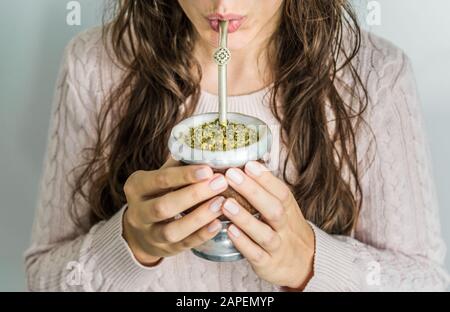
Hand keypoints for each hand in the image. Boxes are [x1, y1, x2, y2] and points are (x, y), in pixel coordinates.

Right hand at [122, 157, 228, 265]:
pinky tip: (218, 224)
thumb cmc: (156, 194)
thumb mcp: (158, 178)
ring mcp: (150, 235)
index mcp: (136, 187)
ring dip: (199, 217)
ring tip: (221, 203)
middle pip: (164, 206)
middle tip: (221, 182)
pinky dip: (201, 235)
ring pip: (172, 230)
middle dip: (194, 195)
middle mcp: (138, 213)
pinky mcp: (165, 251)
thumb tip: (203, 143)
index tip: (208, 169)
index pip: (160, 180)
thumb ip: (176, 164)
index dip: (184, 175)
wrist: (139, 231)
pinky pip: (183, 245)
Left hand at [221, 161, 314, 289]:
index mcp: (289, 210)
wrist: (307, 264)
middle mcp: (285, 227)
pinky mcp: (268, 265)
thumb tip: (248, 164)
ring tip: (226, 203)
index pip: (281, 192)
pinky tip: (230, 231)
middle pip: (274, 209)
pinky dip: (243, 243)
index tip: (248, 164)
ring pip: (264, 233)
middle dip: (253, 191)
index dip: (265, 178)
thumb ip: (269, 191)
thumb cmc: (287, 230)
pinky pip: (256, 255)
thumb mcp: (285, 209)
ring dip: (245, 218)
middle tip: (231, 175)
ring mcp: (278, 247)